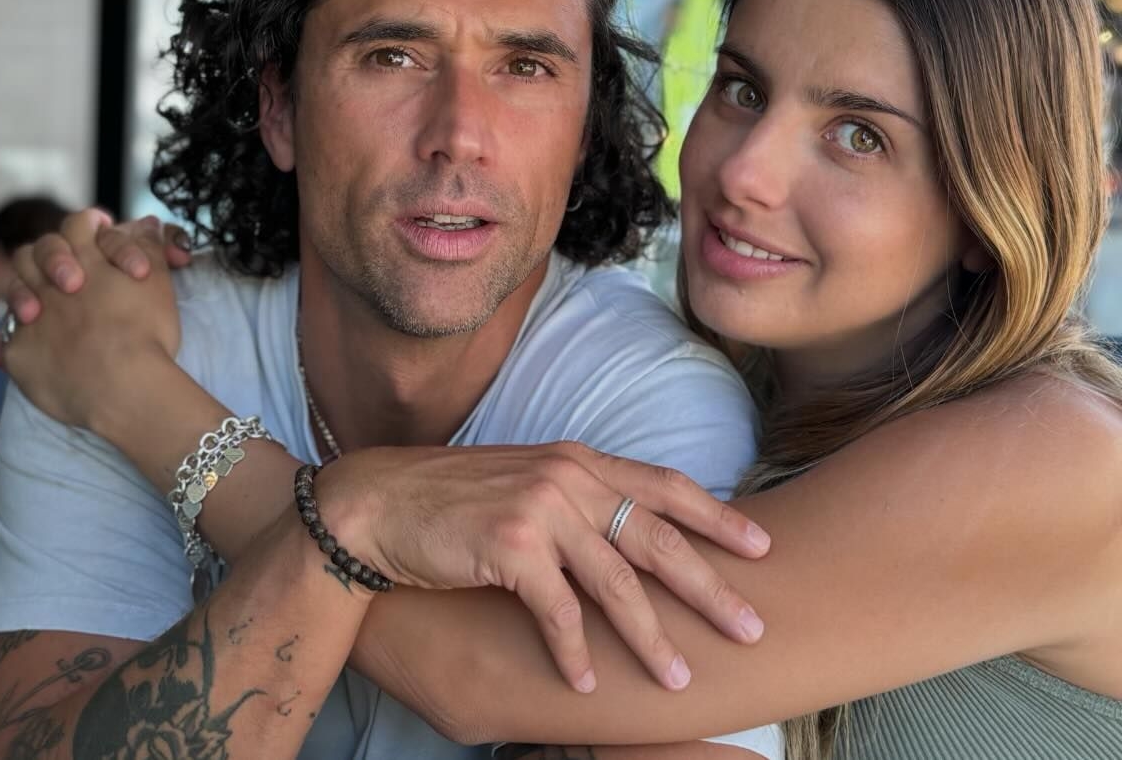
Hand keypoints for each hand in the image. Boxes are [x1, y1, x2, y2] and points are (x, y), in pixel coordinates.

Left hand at [0, 210, 185, 431]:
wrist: (124, 386)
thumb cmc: (147, 333)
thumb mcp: (158, 282)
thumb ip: (149, 247)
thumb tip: (147, 223)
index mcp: (86, 259)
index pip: (78, 225)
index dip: (88, 226)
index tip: (98, 233)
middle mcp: (51, 282)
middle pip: (34, 252)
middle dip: (50, 260)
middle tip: (72, 281)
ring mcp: (30, 317)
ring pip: (15, 291)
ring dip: (24, 296)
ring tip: (38, 314)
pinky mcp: (18, 353)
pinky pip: (4, 343)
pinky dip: (6, 347)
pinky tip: (11, 360)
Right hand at [314, 442, 771, 694]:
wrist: (380, 503)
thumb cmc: (451, 498)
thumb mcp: (525, 480)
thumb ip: (577, 497)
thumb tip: (625, 534)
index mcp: (577, 460)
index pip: (664, 486)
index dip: (716, 518)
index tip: (761, 545)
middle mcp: (568, 477)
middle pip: (657, 539)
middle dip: (710, 588)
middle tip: (751, 626)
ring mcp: (541, 509)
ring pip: (616, 583)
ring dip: (651, 638)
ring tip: (678, 677)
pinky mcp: (510, 546)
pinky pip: (559, 611)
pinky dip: (574, 650)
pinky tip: (587, 681)